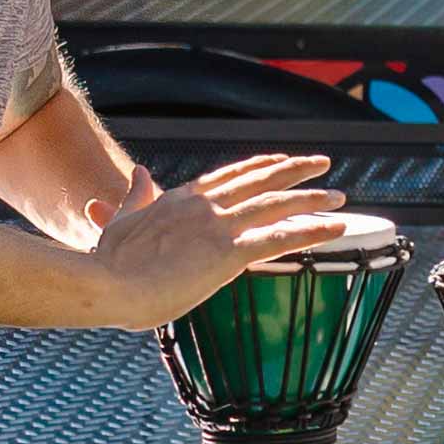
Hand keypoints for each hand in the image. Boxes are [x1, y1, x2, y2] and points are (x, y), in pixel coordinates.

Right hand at [85, 153, 351, 329]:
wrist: (104, 284)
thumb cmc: (108, 265)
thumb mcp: (120, 220)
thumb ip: (134, 196)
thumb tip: (139, 173)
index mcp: (180, 199)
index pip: (228, 175)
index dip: (257, 166)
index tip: (279, 159)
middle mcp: (204, 205)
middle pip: (259, 179)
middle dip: (294, 169)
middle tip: (323, 164)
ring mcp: (217, 226)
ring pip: (276, 204)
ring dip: (312, 198)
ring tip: (339, 197)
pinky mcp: (227, 253)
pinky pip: (280, 237)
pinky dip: (312, 229)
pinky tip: (336, 227)